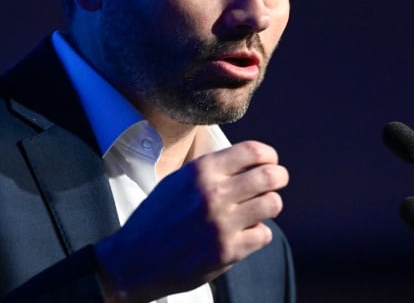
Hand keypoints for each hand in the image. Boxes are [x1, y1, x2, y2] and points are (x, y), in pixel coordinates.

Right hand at [94, 140, 288, 302]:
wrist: (135, 261)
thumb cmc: (158, 218)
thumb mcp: (179, 180)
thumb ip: (212, 169)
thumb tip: (250, 160)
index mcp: (201, 171)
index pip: (252, 151)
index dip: (269, 155)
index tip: (271, 161)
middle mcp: (213, 193)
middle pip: (269, 176)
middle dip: (279, 177)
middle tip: (277, 181)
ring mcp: (222, 223)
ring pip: (272, 203)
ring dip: (270, 205)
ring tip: (260, 209)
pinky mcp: (228, 251)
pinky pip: (264, 234)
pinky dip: (258, 233)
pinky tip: (245, 233)